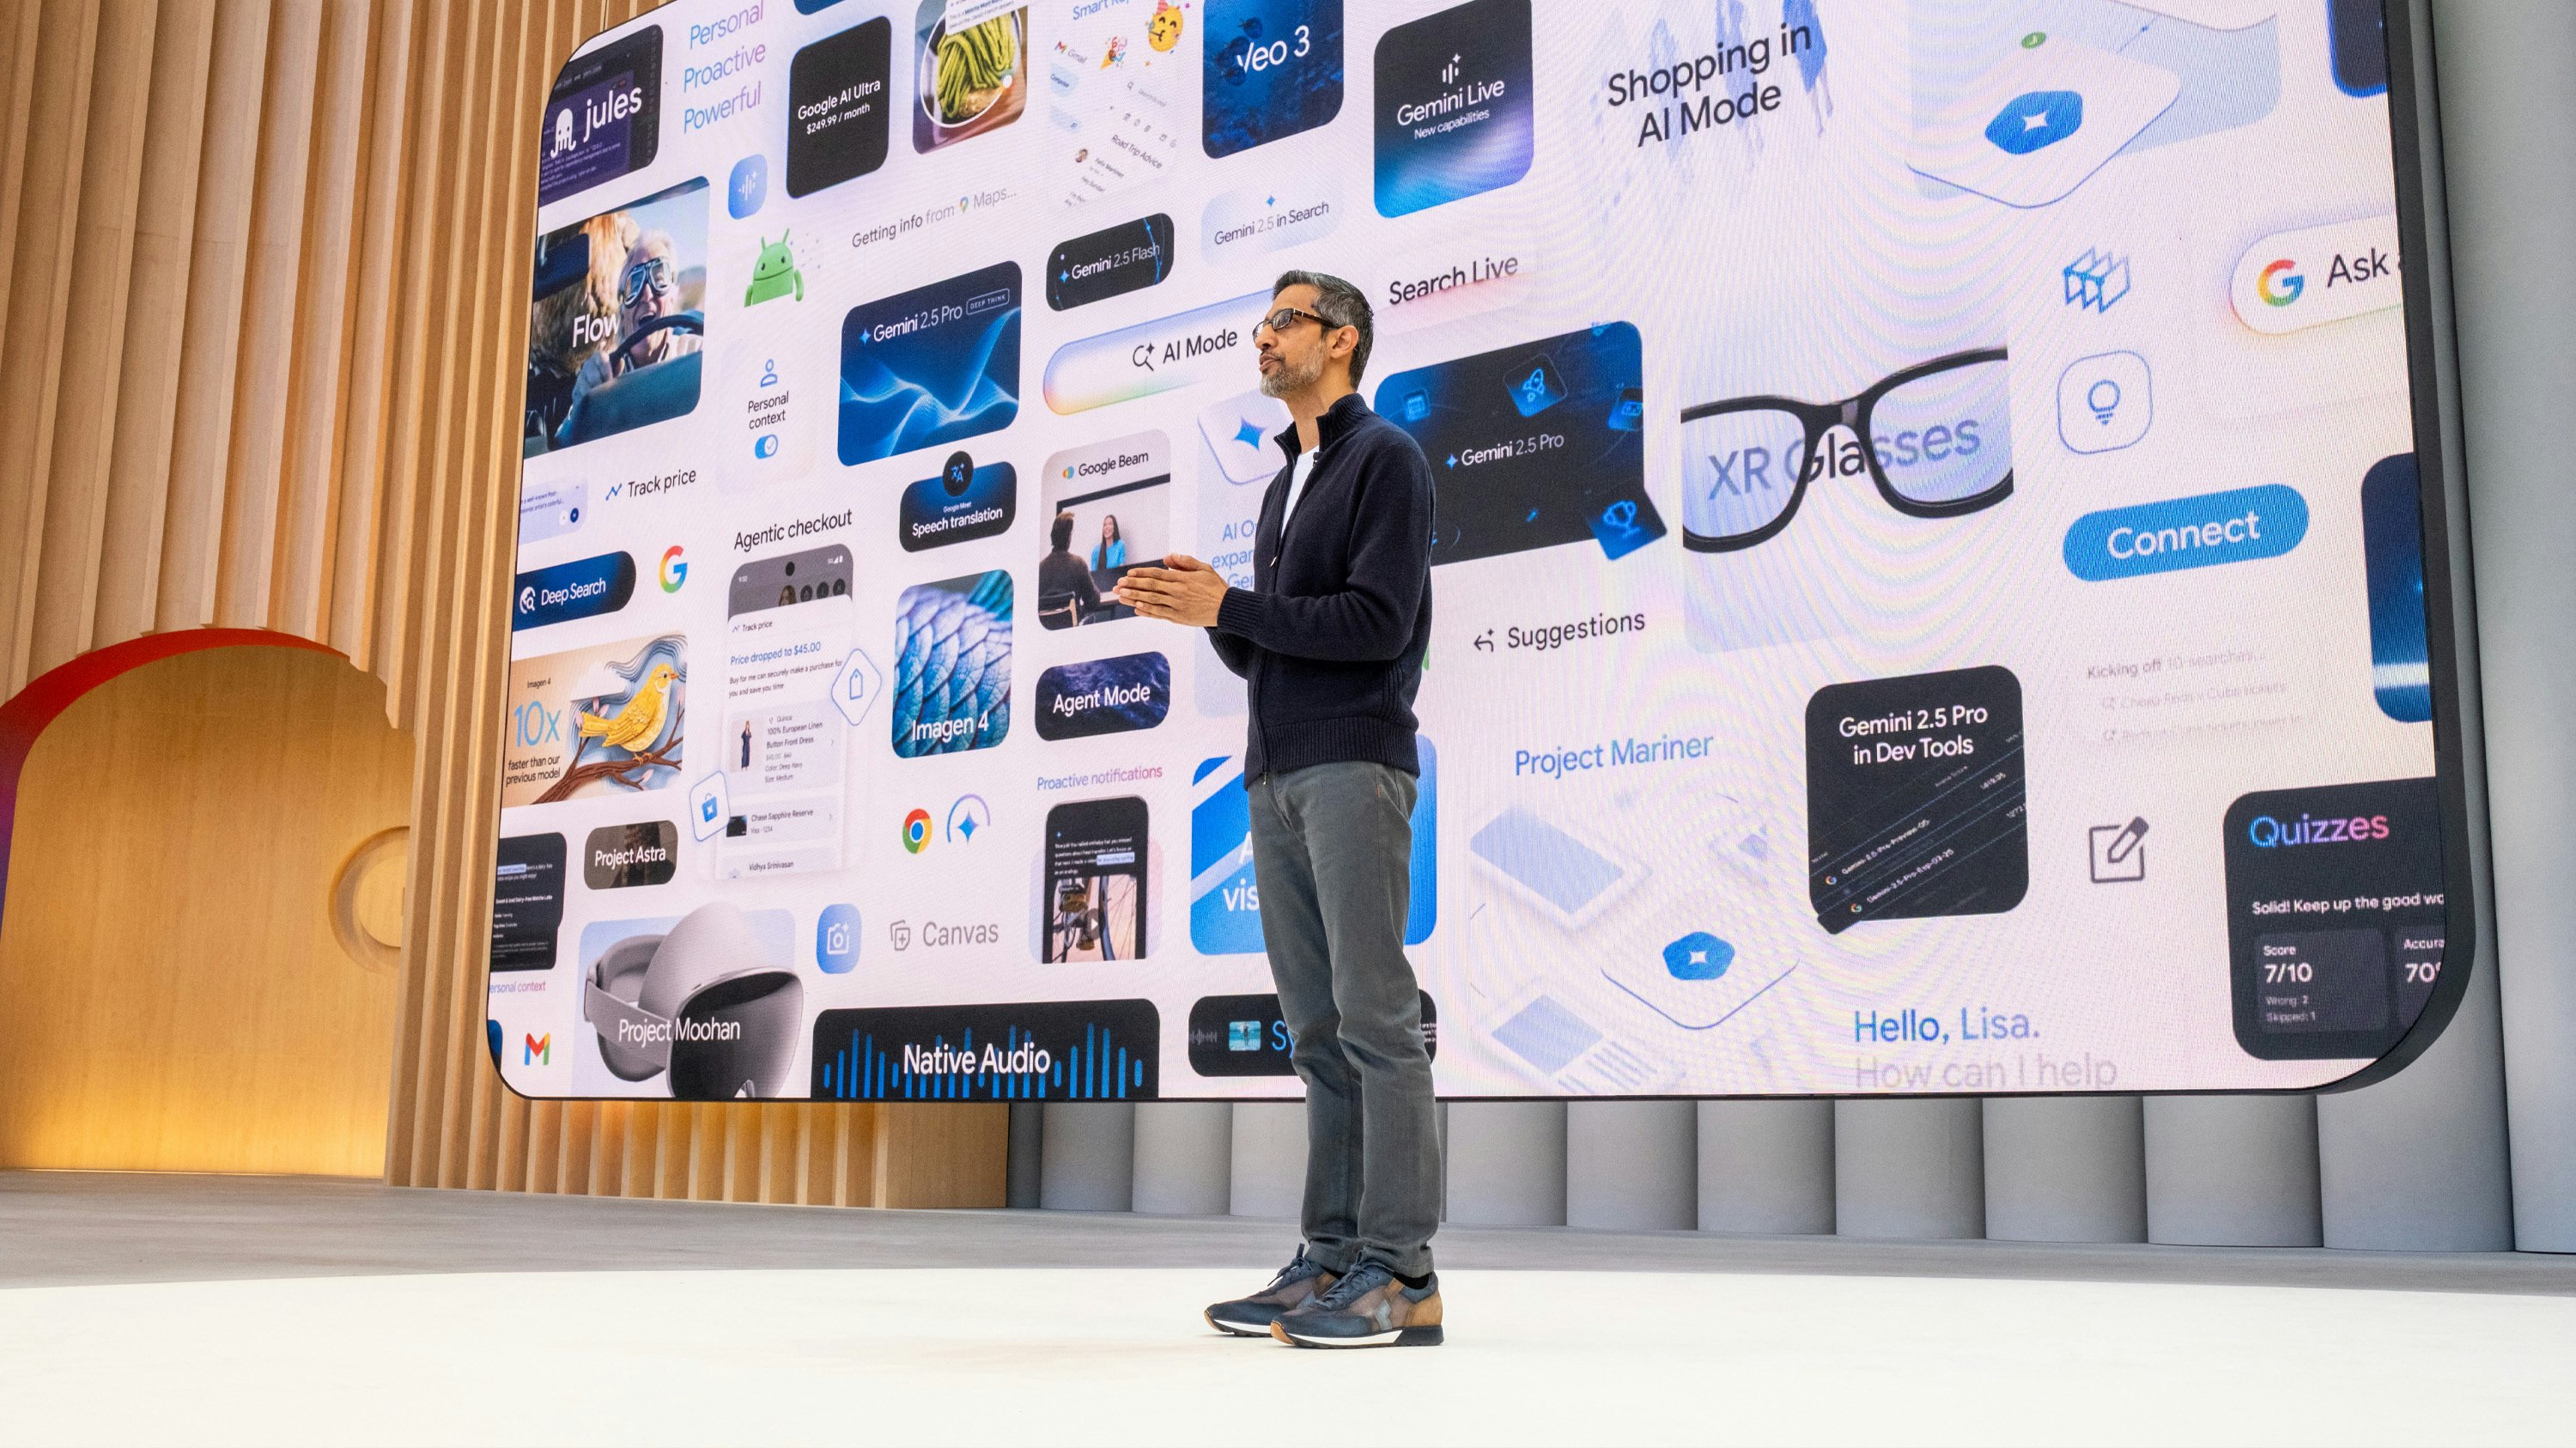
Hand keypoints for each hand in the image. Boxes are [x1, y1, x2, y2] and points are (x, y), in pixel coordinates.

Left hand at [1114, 553, 1229, 627]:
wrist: (1227, 608)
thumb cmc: (1215, 587)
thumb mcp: (1204, 568)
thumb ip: (1185, 561)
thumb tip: (1168, 557)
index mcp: (1183, 578)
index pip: (1157, 574)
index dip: (1141, 573)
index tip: (1128, 573)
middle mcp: (1178, 592)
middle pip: (1151, 587)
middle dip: (1132, 585)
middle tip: (1117, 585)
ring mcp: (1178, 606)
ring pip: (1152, 601)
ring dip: (1134, 598)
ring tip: (1120, 596)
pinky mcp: (1180, 618)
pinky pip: (1160, 614)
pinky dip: (1147, 612)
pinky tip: (1136, 609)